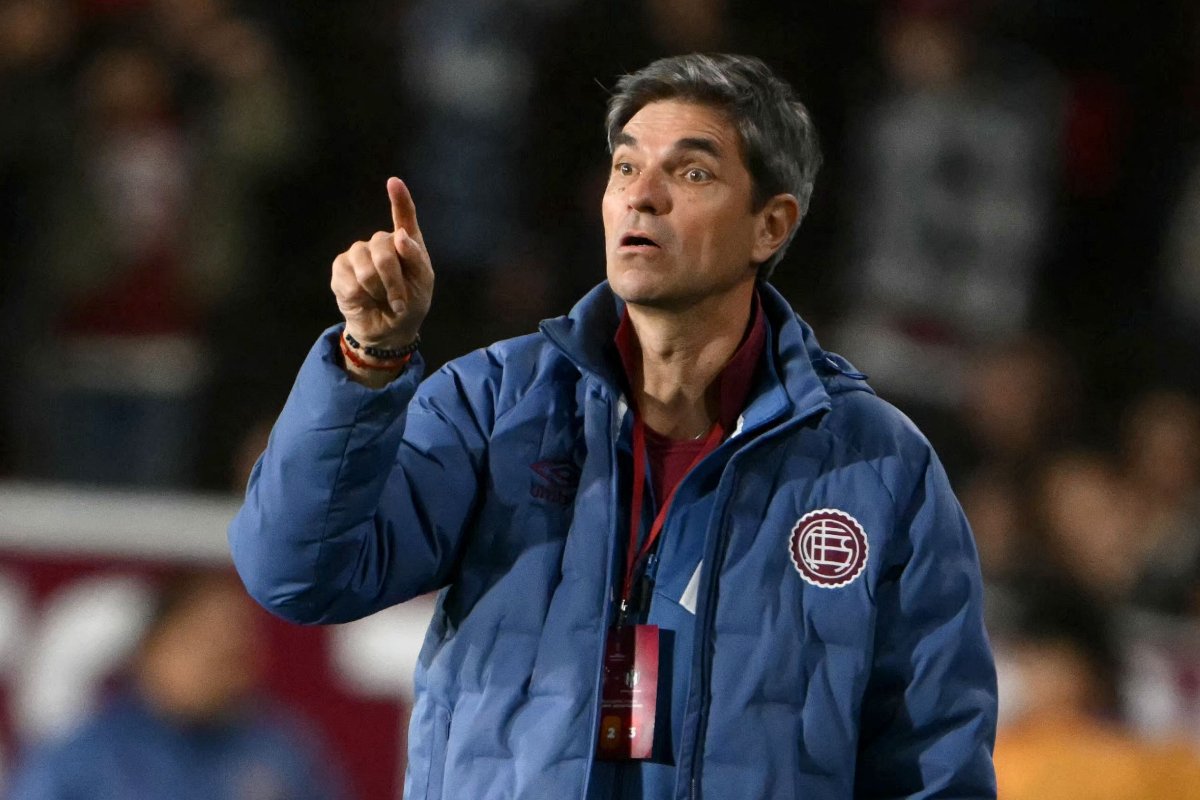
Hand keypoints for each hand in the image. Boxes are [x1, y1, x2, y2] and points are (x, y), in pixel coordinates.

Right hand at [331, 177, 433, 350]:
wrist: (388, 330)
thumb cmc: (410, 304)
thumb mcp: (422, 284)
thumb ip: (415, 258)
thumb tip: (399, 235)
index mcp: (407, 242)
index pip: (404, 215)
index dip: (399, 199)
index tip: (394, 182)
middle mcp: (382, 242)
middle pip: (384, 248)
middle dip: (393, 280)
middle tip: (399, 301)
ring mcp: (359, 252)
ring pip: (365, 266)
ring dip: (378, 290)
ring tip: (383, 300)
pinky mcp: (341, 267)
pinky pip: (350, 279)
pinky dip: (362, 296)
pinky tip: (365, 300)